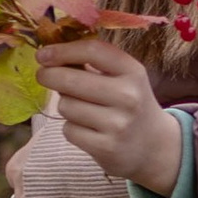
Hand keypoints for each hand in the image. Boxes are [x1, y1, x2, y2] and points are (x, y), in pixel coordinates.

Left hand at [35, 41, 182, 192]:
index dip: (62, 50)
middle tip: (43, 75)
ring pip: (66, 106)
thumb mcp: (124, 78)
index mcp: (133, 71)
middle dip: (49, 75)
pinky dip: (71, 128)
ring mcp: (118, 124)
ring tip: (80, 108)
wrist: (154, 146)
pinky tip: (87, 129)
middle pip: (71, 80)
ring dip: (65, 105)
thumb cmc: (130, 103)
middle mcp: (128, 96)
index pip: (93, 51)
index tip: (42, 54)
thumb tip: (50, 54)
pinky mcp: (106, 148)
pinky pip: (69, 130)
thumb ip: (93, 64)